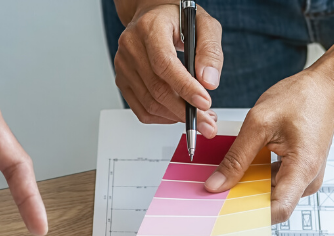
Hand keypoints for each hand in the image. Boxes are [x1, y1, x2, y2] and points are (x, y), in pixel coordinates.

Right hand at [114, 1, 220, 135]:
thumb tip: (208, 82)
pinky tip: (178, 113)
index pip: (164, 64)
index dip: (185, 87)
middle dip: (184, 110)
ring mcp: (124, 66)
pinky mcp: (123, 81)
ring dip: (176, 116)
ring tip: (198, 116)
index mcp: (150, 28)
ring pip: (149, 104)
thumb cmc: (178, 19)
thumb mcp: (204, 25)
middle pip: (156, 89)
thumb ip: (210, 51)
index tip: (204, 102)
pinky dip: (163, 117)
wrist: (153, 17)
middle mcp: (131, 47)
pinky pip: (142, 110)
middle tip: (207, 121)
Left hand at [203, 67, 333, 222]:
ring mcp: (304, 178)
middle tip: (217, 192)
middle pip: (270, 205)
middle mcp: (307, 179)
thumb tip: (216, 184)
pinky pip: (272, 185)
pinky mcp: (298, 173)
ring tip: (228, 174)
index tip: (226, 213)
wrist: (326, 88)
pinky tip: (243, 167)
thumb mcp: (259, 123)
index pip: (278, 211)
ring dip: (247, 188)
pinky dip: (254, 179)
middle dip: (242, 201)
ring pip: (269, 195)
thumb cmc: (302, 98)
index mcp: (302, 168)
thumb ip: (236, 157)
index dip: (251, 216)